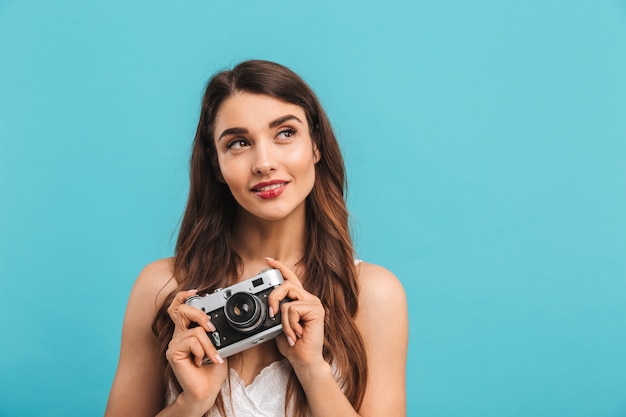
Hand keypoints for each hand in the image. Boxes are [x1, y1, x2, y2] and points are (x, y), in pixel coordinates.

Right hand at [165, 289, 228, 409]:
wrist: (207, 390)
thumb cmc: (212, 369)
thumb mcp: (219, 344)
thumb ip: (215, 331)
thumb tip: (220, 319)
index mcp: (187, 331)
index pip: (179, 307)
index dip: (183, 296)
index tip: (195, 291)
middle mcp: (178, 335)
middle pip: (181, 310)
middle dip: (199, 315)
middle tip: (211, 327)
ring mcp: (174, 344)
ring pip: (195, 331)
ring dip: (209, 345)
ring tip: (212, 357)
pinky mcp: (172, 353)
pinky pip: (192, 341)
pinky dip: (203, 351)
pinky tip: (201, 362)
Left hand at [265, 258, 326, 369]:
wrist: (303, 360)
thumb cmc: (292, 345)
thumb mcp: (278, 325)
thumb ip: (276, 312)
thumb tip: (267, 305)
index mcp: (300, 300)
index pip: (290, 278)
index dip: (279, 267)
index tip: (268, 260)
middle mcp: (308, 298)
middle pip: (286, 284)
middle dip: (273, 298)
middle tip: (271, 315)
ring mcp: (314, 303)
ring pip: (287, 299)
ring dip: (283, 320)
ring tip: (289, 333)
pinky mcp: (316, 310)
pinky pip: (292, 309)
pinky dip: (289, 325)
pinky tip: (296, 334)